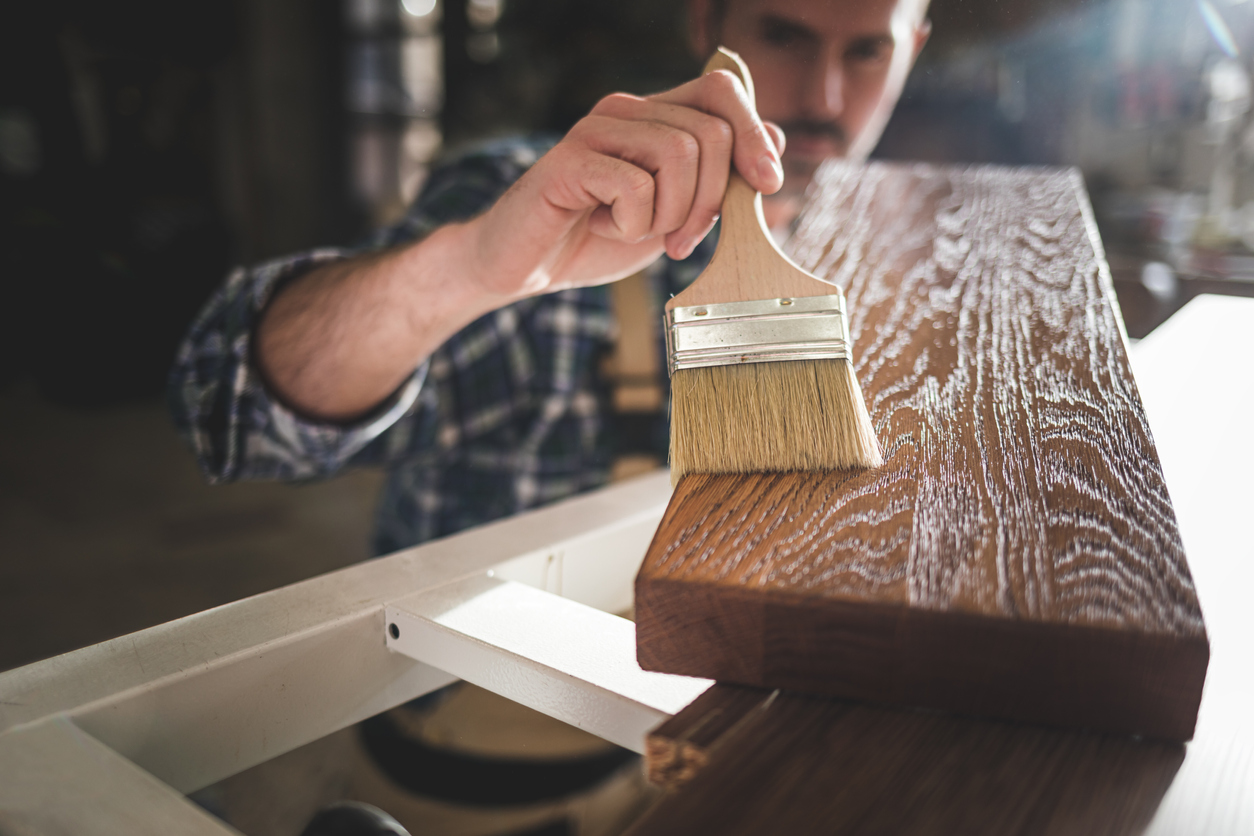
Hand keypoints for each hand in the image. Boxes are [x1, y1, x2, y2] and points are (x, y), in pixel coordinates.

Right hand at [461, 70, 786, 298]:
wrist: (527, 265)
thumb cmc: (599, 236)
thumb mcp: (674, 212)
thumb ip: (717, 179)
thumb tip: (774, 144)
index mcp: (656, 116)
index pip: (722, 91)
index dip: (755, 133)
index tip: (768, 183)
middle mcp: (628, 110)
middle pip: (710, 132)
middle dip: (710, 201)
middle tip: (681, 241)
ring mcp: (596, 129)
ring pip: (679, 156)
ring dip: (669, 216)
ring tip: (636, 231)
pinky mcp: (569, 160)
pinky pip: (635, 187)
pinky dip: (631, 226)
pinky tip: (603, 225)